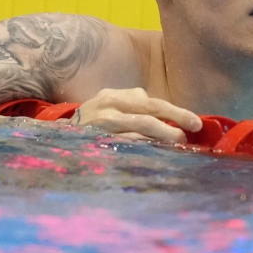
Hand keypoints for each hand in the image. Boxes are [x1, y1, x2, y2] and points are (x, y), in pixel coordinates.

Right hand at [69, 88, 202, 142]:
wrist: (56, 137)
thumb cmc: (91, 121)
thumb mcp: (109, 104)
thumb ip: (133, 102)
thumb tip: (162, 109)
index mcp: (113, 96)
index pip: (151, 102)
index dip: (176, 113)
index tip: (196, 123)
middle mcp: (106, 109)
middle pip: (147, 117)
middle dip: (172, 128)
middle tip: (186, 139)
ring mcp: (100, 127)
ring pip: (138, 133)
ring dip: (161, 141)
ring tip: (175, 147)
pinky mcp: (97, 144)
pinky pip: (126, 147)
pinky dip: (144, 151)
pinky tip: (156, 155)